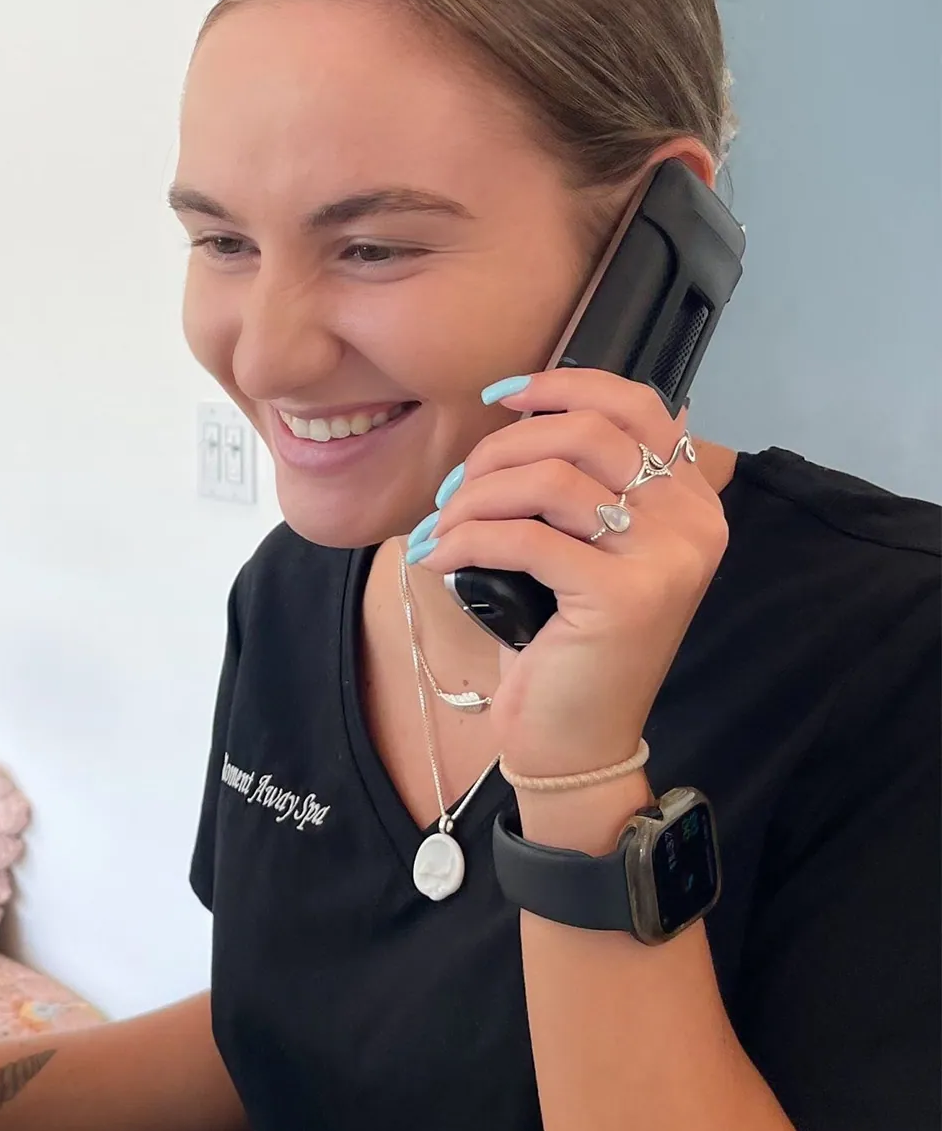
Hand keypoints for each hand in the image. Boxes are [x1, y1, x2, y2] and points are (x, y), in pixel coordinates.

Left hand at [416, 370, 728, 776]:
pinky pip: (526, 538)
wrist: (576, 743)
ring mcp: (666, 559)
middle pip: (584, 434)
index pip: (637, 405)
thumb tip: (525, 414)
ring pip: (550, 481)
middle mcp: (693, 523)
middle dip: (500, 451)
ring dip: (475, 497)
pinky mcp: (624, 597)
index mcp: (692, 502)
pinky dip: (467, 539)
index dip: (564, 386)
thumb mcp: (582, 553)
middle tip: (453, 490)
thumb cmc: (567, 646)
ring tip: (440, 527)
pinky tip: (437, 557)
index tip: (501, 398)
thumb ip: (581, 487)